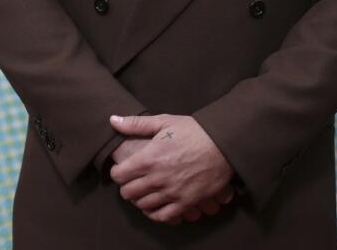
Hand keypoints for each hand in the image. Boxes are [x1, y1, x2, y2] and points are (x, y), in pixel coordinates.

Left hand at [108, 113, 235, 224]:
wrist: (224, 144)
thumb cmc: (194, 130)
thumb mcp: (164, 121)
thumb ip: (136, 124)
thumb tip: (113, 120)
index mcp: (149, 158)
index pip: (119, 175)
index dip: (118, 172)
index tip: (123, 169)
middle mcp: (157, 178)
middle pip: (128, 193)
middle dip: (127, 187)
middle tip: (133, 181)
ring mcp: (172, 192)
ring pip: (143, 205)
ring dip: (140, 199)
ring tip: (145, 191)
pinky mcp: (186, 202)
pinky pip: (163, 216)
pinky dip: (156, 213)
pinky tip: (157, 205)